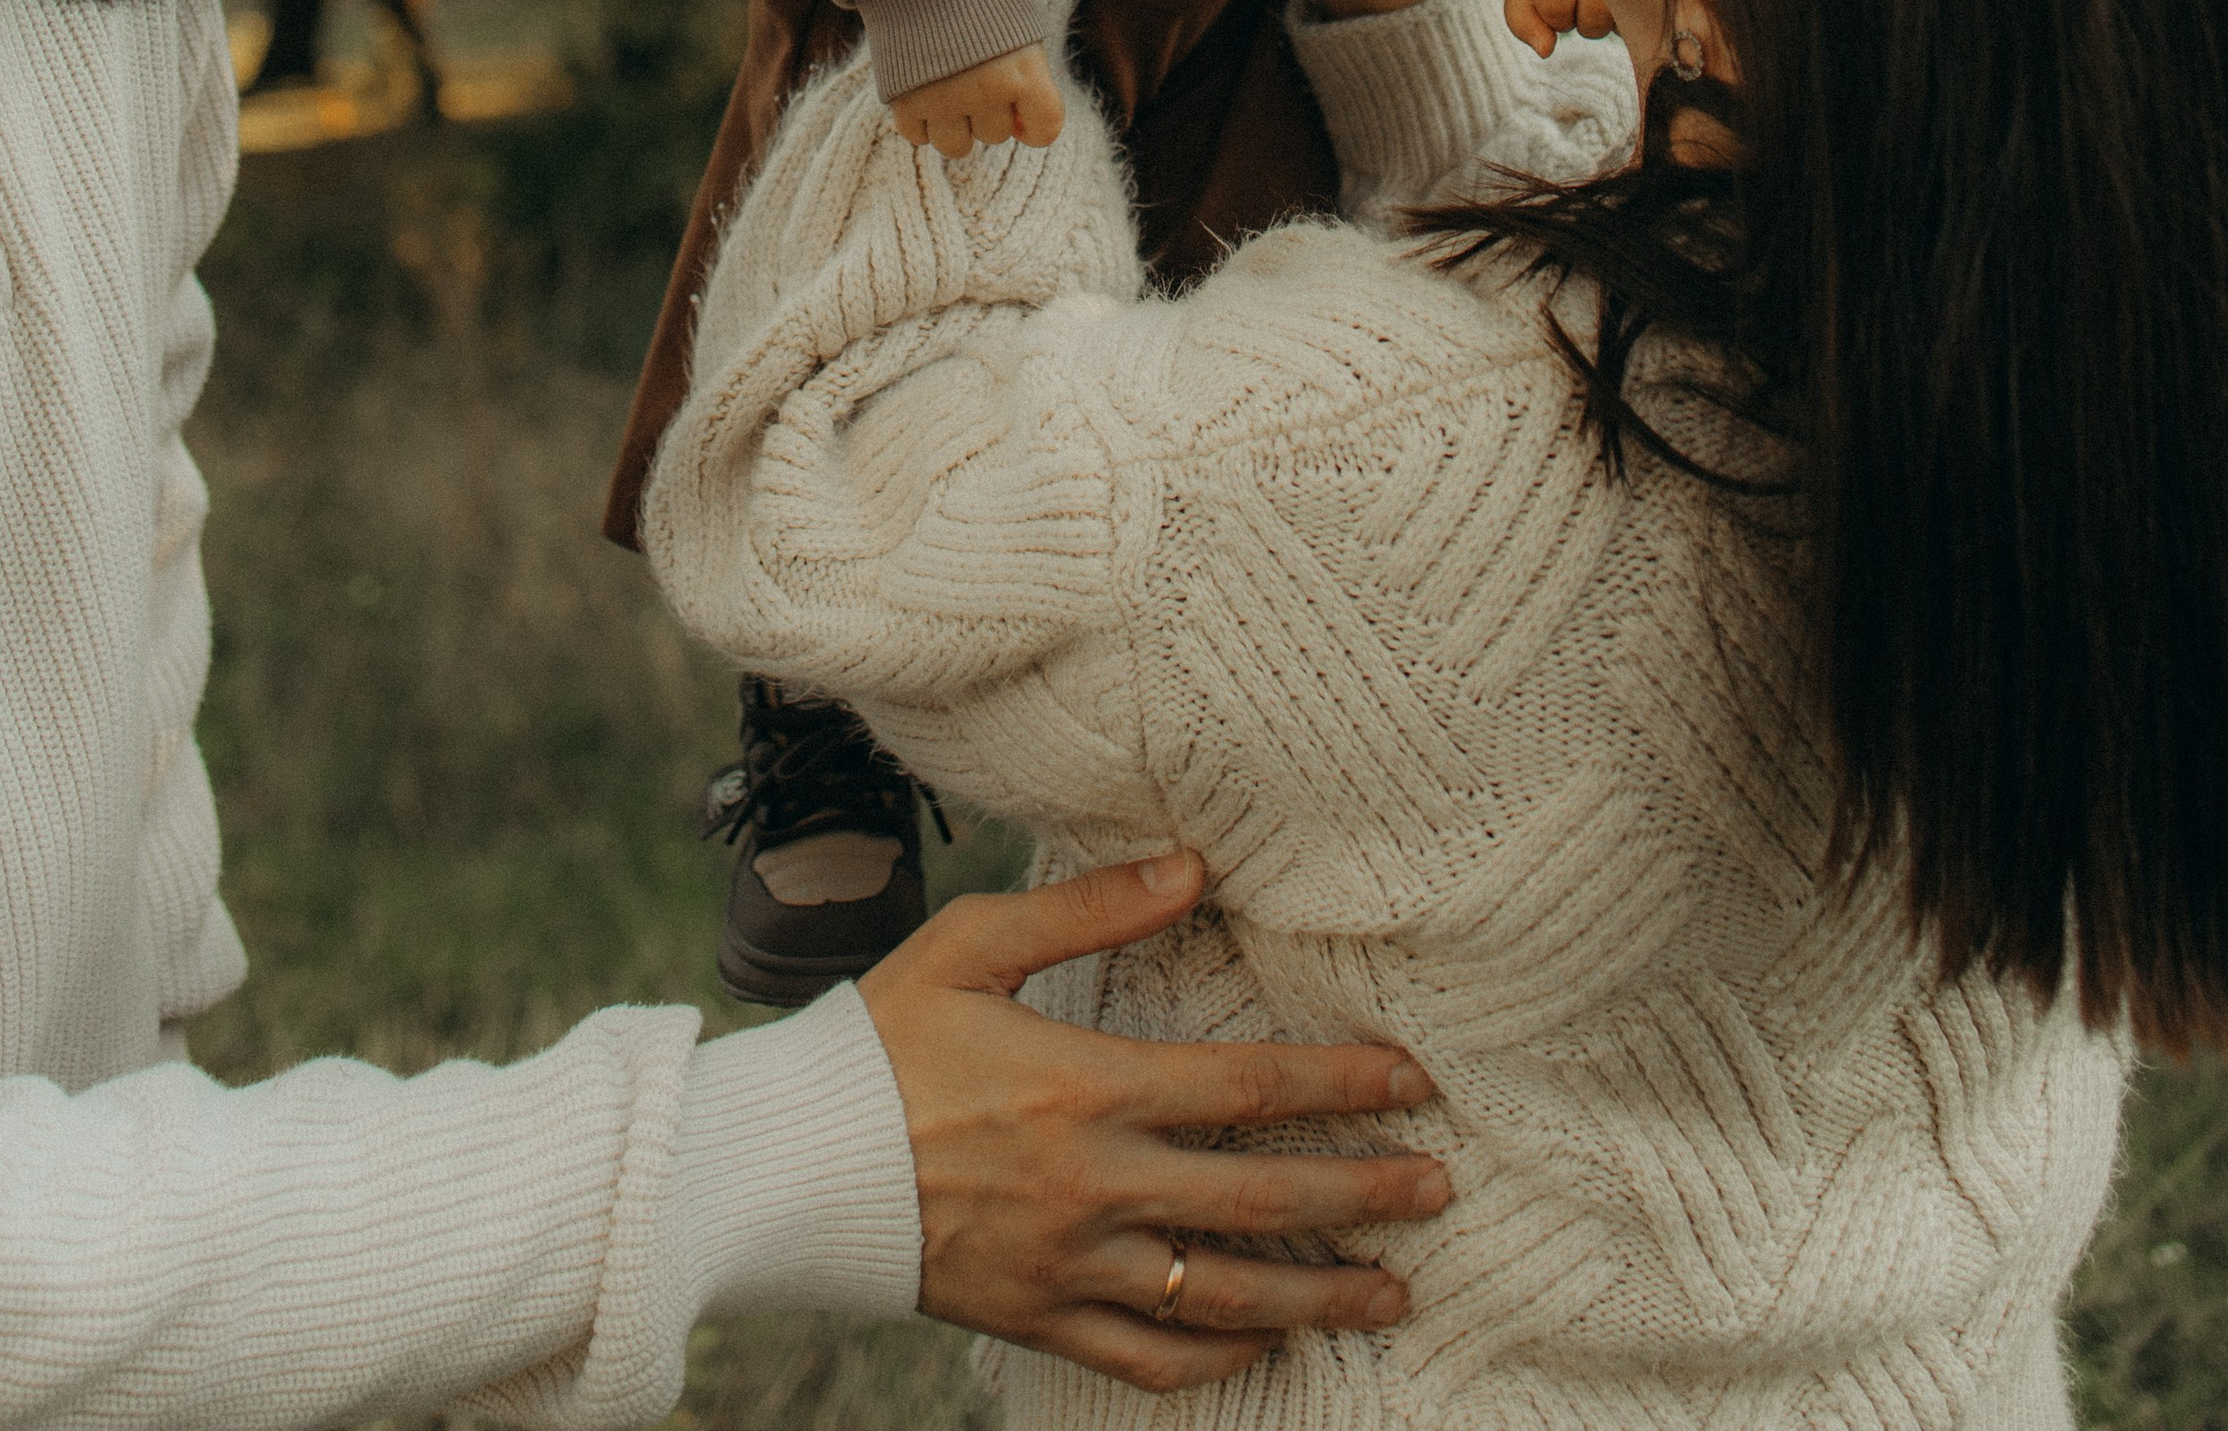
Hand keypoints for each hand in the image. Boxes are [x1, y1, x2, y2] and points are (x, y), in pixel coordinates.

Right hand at [860, 849, 1448, 1390]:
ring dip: (1319, 1295)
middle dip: (1362, 1196)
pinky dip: (1216, 1356)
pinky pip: (1145, 1358)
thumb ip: (1087, 910)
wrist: (787, 1161)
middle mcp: (1092, 1187)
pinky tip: (1266, 1342)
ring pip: (1221, 1296)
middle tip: (1439, 1189)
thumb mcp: (972, 946)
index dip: (1339, 1087)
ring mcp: (1067, 1267)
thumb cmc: (880, 1037)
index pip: (1246, 1090)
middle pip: (1259, 1202)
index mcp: (1084, 1088)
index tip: (1413, 1082)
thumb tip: (1190, 868)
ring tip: (1394, 1291)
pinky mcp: (1036, 1319)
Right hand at [893, 43, 1065, 158]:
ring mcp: (944, 100)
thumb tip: (1022, 129)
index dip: (1036, 126)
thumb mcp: (1020, 28)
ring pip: (957, 146)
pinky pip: (917, 136)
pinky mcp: (905, 101)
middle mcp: (987, 92)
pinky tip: (921, 91)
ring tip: (949, 89)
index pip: (1046, 129)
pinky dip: (920, 121)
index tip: (1024, 115)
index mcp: (1025, 71)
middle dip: (990, 112)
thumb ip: (1028, 77)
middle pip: (995, 134)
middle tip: (975, 75)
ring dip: (955, 125)